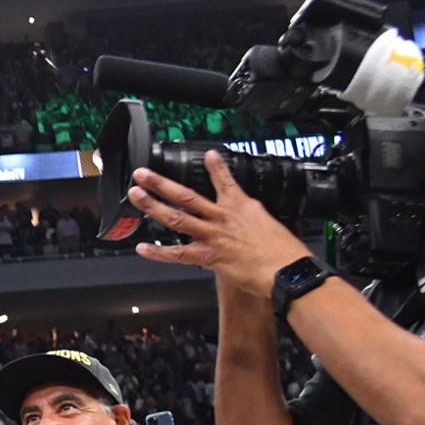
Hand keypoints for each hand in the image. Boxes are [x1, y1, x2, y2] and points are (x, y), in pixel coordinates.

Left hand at [128, 152, 311, 297]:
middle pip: (186, 196)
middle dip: (161, 183)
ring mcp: (213, 235)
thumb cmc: (285, 252)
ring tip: (136, 195)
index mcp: (241, 206)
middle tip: (142, 173)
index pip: (226, 181)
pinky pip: (178, 254)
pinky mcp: (210, 256)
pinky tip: (142, 248)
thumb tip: (249, 220)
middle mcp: (223, 217)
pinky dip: (159, 253)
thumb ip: (253, 219)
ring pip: (177, 218)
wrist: (288, 269)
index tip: (207, 155)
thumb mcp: (270, 224)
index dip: (215, 167)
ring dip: (153, 206)